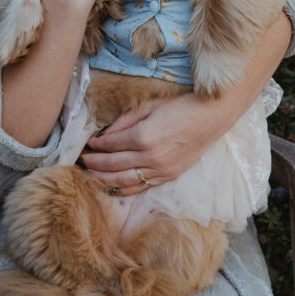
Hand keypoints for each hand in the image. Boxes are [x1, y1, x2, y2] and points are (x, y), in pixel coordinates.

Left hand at [81, 92, 221, 195]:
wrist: (210, 118)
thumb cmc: (180, 107)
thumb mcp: (150, 107)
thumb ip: (125, 121)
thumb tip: (105, 134)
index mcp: (144, 136)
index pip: (112, 144)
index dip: (97, 144)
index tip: (88, 143)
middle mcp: (151, 156)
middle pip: (114, 165)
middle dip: (95, 163)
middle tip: (83, 160)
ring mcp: (161, 170)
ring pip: (125, 181)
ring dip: (104, 179)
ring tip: (91, 174)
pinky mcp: (168, 177)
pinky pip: (141, 187)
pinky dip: (124, 188)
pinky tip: (112, 185)